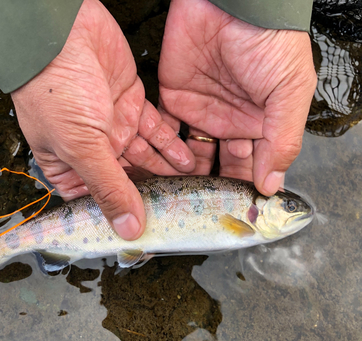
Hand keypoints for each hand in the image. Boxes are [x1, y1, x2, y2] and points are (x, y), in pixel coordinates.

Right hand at [11, 0, 194, 239]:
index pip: (97, 201)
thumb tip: (128, 230)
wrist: (65, 33)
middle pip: (127, 181)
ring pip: (146, 157)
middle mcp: (93, 150)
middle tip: (180, 212)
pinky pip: (156, 130)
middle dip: (152, 196)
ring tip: (193, 191)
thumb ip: (109, 188)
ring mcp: (114, 127)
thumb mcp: (81, 147)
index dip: (120, 217)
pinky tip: (188, 161)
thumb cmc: (56, 91)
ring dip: (168, 173)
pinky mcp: (132, 104)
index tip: (148, 231)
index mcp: (69, 166)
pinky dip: (171, 145)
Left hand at [158, 0, 316, 194]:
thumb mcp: (289, 92)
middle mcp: (229, 122)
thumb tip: (272, 184)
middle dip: (209, 188)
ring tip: (174, 200)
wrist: (228, 3)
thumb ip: (282, 139)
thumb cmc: (268, 43)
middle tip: (198, 212)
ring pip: (189, 154)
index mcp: (260, 123)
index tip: (232, 212)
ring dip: (182, 177)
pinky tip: (159, 172)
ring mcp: (200, 112)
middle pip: (218, 165)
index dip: (242, 188)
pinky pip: (165, 132)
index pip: (251, 165)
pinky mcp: (173, 99)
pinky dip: (161, 152)